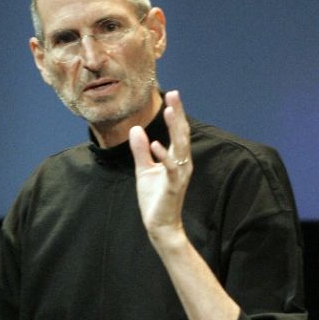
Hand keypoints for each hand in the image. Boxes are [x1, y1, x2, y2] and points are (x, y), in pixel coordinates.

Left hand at [129, 90, 192, 237]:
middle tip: (175, 94)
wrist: (159, 224)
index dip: (176, 113)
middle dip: (178, 114)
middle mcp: (182, 163)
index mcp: (176, 158)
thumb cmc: (154, 198)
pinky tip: (155, 143)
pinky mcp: (172, 186)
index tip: (172, 95)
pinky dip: (163, 155)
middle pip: (182, 134)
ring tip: (170, 111)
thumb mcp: (144, 169)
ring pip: (180, 147)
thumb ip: (140, 150)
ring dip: (174, 129)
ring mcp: (179, 174)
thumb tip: (136, 129)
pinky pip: (170, 168)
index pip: (178, 131)